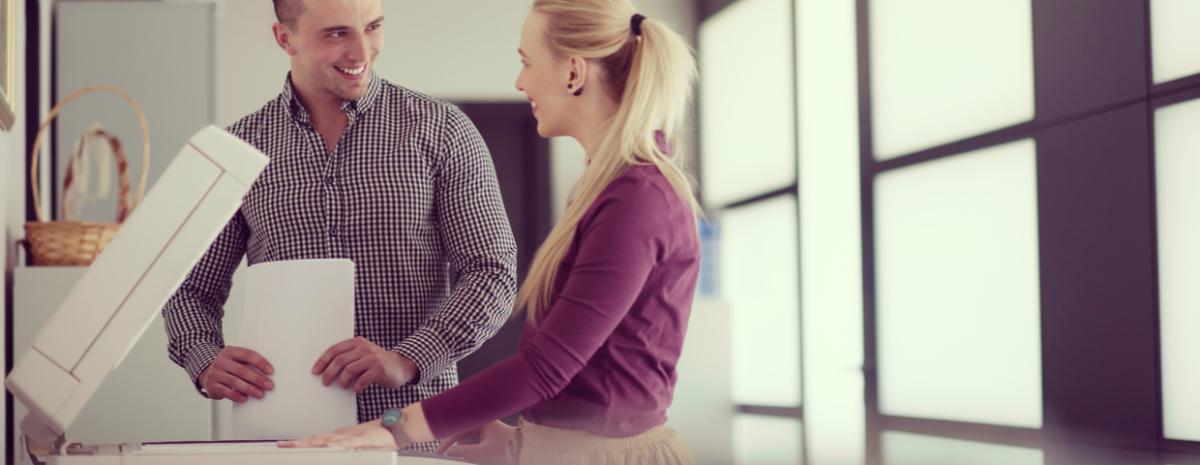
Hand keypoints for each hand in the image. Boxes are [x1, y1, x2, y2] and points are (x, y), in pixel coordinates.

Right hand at [198, 346, 274, 402]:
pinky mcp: (212, 386)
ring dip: (249, 389)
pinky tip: (245, 399)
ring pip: (234, 382)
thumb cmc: (228, 366)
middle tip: (269, 385)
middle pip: (242, 370)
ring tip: (260, 394)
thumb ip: (248, 363)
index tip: (270, 371)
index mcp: (230, 351)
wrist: (206, 373)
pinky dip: (237, 396)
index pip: (247, 355)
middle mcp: (221, 361)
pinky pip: (226, 392)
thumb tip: (268, 373)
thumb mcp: (235, 359)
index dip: (260, 362)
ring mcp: (215, 373)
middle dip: (257, 379)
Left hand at [278, 419, 396, 449]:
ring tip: (296, 445)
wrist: (397, 427)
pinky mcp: (362, 439)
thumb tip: (331, 452)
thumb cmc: (379, 438)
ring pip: (327, 440)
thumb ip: (345, 450)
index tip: (284, 444)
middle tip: (281, 444)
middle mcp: (342, 435)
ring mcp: (351, 437)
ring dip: (311, 443)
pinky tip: (328, 446)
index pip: (316, 440)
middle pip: (316, 439)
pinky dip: (337, 444)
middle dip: (298, 443)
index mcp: (339, 437)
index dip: (300, 442)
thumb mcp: (358, 446)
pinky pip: (347, 443)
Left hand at [312, 336, 418, 391]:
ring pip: (349, 370)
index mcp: (357, 342)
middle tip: (325, 382)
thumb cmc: (377, 363)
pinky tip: (356, 389)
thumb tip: (325, 371)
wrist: (401, 366)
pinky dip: (356, 386)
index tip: (315, 371)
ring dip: (343, 381)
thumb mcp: (363, 354)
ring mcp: (372, 358)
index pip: (334, 349)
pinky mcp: (379, 369)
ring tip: (343, 386)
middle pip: (339, 360)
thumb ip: (348, 357)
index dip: (323, 361)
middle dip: (329, 373)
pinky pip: (362, 379)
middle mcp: (364, 348)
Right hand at [436, 420, 514, 464]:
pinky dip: (467, 453)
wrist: (524, 453)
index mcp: (481, 420)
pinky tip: (472, 458)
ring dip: (461, 451)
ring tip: (463, 457)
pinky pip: (470, 446)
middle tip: (444, 456)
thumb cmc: (508, 449)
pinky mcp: (483, 441)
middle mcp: (480, 424)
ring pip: (463, 442)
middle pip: (459, 436)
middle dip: (453, 447)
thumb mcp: (485, 452)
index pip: (458, 430)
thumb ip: (465, 451)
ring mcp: (481, 432)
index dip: (447, 442)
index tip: (438, 453)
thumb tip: (449, 452)